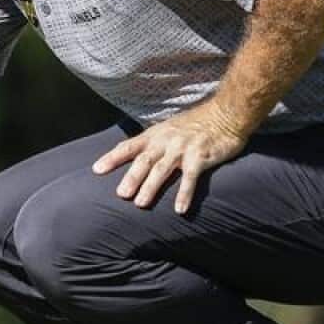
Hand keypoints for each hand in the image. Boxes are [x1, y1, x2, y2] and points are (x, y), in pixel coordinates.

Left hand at [92, 104, 248, 214]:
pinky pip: (190, 178)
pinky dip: (184, 193)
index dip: (112, 157)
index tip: (97, 170)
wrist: (226, 114)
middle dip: (131, 177)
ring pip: (162, 169)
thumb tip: (136, 157)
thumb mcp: (169, 128)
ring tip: (140, 204)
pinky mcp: (200, 157)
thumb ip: (154, 143)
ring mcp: (183, 148)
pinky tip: (179, 209)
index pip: (129, 145)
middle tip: (120, 195)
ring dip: (151, 187)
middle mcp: (166, 140)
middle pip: (144, 160)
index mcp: (156, 134)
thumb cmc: (197, 124)